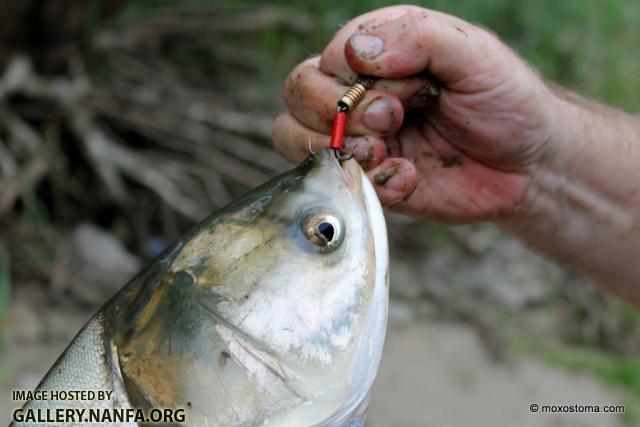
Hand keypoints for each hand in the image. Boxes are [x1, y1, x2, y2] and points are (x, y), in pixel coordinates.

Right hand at [272, 5, 560, 222]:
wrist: (528, 166)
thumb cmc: (504, 99)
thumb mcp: (473, 54)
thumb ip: (416, 37)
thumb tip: (355, 52)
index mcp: (379, 52)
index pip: (327, 58)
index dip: (354, 80)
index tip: (409, 93)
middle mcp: (358, 92)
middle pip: (297, 91)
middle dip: (339, 113)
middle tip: (393, 122)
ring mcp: (357, 137)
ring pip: (292, 135)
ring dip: (340, 148)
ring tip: (389, 152)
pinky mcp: (366, 178)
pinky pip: (332, 182)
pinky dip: (370, 183)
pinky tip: (408, 177)